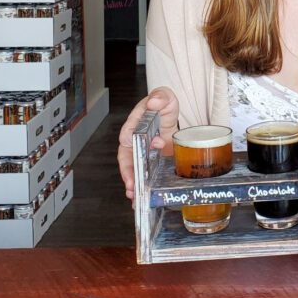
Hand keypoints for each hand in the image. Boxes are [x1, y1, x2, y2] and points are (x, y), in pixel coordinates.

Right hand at [117, 86, 179, 201]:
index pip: (128, 136)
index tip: (143, 149)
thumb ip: (159, 97)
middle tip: (132, 186)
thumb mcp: (164, 97)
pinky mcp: (150, 162)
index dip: (133, 144)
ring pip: (133, 171)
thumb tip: (154, 102)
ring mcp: (142, 154)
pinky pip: (143, 176)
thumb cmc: (162, 104)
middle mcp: (134, 142)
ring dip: (133, 185)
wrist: (170, 113)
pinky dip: (142, 189)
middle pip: (127, 159)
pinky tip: (144, 201)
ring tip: (136, 198)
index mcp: (134, 125)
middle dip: (128, 173)